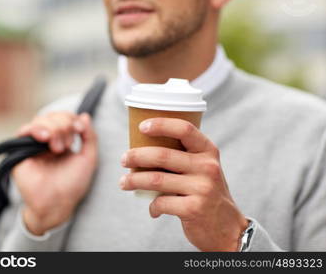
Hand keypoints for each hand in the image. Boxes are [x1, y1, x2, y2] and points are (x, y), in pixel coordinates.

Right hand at [12, 111, 97, 235]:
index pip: (64, 118)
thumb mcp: (88, 158)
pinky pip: (24, 131)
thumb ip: (90, 137)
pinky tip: (45, 138)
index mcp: (61, 141)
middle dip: (63, 125)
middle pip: (52, 116)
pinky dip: (36, 129)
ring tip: (59, 147)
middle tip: (68, 144)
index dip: (72, 119)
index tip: (80, 130)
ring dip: (53, 128)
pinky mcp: (19, 152)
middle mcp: (46, 141)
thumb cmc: (73, 184)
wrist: (58, 203)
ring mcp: (33, 145)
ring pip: (39, 121)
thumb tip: (85, 115)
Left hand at [119, 118, 247, 250]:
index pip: (184, 129)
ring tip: (124, 182)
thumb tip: (143, 147)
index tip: (142, 126)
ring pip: (156, 179)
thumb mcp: (203, 168)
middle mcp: (207, 167)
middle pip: (162, 155)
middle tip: (124, 159)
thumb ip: (183, 156)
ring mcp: (202, 188)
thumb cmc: (206, 192)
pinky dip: (152, 206)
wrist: (228, 227)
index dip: (161, 124)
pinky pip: (161, 203)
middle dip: (136, 156)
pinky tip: (153, 209)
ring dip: (134, 180)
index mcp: (208, 151)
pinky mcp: (193, 209)